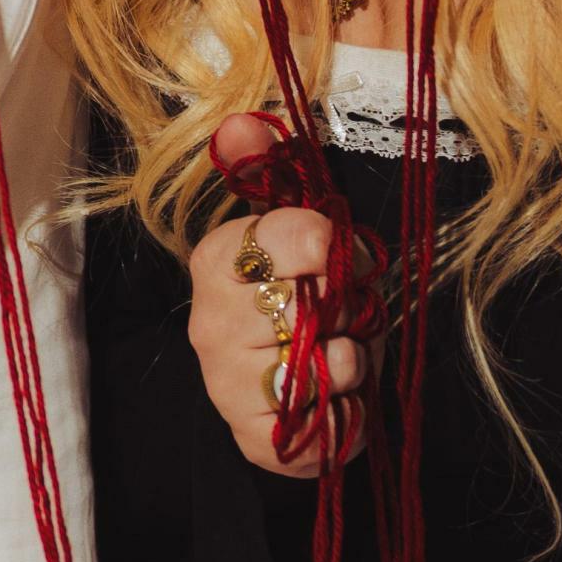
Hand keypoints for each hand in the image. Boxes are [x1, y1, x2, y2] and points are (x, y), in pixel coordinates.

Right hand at [187, 115, 366, 477]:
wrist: (280, 368)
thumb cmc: (292, 286)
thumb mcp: (285, 221)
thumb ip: (261, 164)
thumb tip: (241, 123)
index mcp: (217, 259)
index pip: (288, 237)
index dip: (337, 247)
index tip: (351, 256)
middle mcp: (210, 321)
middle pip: (305, 310)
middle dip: (348, 311)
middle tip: (351, 311)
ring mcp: (226, 385)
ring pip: (310, 373)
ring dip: (349, 364)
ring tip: (346, 354)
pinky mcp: (252, 438)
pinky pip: (311, 437)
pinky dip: (342, 423)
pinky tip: (343, 403)